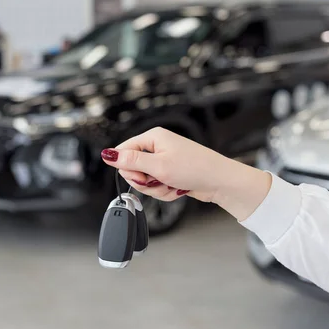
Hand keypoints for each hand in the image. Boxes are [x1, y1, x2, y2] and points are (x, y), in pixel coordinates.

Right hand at [100, 127, 271, 221]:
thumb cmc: (195, 168)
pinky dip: (166, 192)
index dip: (129, 168)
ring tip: (173, 186)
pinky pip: (158, 186)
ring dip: (157, 189)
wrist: (220, 181)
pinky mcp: (171, 173)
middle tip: (160, 181)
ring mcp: (165, 161)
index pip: (124, 151)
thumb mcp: (158, 166)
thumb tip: (107, 154)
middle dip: (145, 182)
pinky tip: (178, 189)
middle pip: (134, 168)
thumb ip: (131, 161)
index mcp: (153, 137)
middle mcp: (158, 146)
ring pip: (146, 181)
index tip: (142, 176)